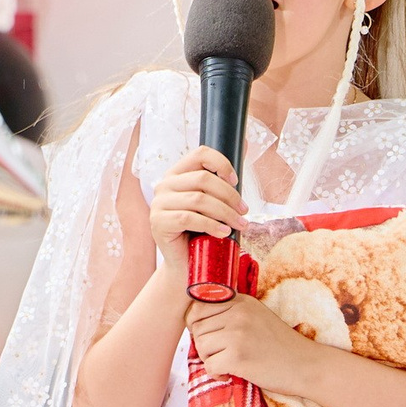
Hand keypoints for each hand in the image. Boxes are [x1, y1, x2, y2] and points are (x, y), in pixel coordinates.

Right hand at [149, 148, 243, 269]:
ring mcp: (158, 203)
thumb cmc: (202, 231)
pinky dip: (211, 225)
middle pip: (203, 179)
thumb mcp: (214, 203)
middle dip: (230, 196)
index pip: (200, 154)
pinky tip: (224, 233)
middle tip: (244, 212)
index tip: (236, 181)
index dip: (222, 163)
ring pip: (199, 199)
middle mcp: (165, 184)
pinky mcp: (158, 222)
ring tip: (240, 225)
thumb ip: (224, 178)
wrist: (187, 263)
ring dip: (225, 212)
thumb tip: (247, 143)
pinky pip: (189, 218)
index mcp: (177, 174)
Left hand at [185, 293, 317, 392]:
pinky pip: (209, 366)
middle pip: (197, 327)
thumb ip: (231, 313)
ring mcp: (238, 333)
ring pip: (201, 346)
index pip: (198, 307)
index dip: (197, 326)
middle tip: (220, 355)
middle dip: (204, 345)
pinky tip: (230, 375)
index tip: (210, 339)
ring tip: (227, 364)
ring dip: (209, 360)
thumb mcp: (257, 317)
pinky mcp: (238, 356)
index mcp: (241, 301)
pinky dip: (216, 374)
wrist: (306, 365)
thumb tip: (194, 322)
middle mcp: (238, 313)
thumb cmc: (280, 346)